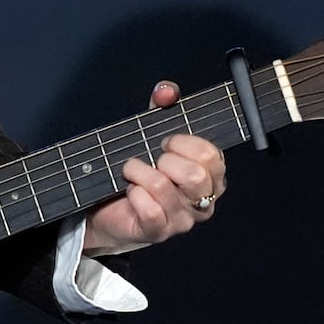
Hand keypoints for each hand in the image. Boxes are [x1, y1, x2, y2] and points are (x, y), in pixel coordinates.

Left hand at [82, 80, 226, 256]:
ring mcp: (182, 220)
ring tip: (131, 171)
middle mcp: (203, 201)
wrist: (111, 207)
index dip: (183, 142)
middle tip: (152, 159)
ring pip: (164, 188)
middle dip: (165, 159)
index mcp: (210, 176)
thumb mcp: (152, 133)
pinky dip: (133, 194)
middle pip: (195, 175)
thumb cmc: (141, 170)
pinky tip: (129, 190)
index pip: (211, 156)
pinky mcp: (158, 232)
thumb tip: (166, 91)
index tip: (165, 141)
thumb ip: (162, 108)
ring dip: (139, 172)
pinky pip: (150, 210)